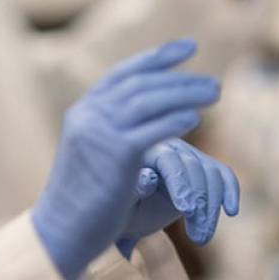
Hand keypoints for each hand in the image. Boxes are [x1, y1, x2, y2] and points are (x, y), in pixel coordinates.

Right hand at [32, 40, 220, 279]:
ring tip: (216, 93)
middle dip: (181, 78)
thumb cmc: (86, 200)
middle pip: (142, 84)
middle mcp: (89, 115)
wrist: (62, 231)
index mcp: (84, 111)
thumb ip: (118, 130)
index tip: (188, 47)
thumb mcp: (97, 154)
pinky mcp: (115, 156)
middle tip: (215, 82)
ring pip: (150, 101)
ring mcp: (100, 133)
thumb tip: (155, 116)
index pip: (124, 73)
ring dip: (187, 93)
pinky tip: (195, 118)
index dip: (157, 57)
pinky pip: (152, 131)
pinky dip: (175, 120)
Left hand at [117, 140, 240, 255]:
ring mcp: (190, 156)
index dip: (181, 183)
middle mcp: (171, 147)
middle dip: (200, 204)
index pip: (170, 160)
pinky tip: (232, 212)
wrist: (128, 211)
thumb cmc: (121, 208)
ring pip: (212, 175)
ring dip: (211, 209)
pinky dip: (231, 191)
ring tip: (201, 239)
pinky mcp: (204, 168)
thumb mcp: (120, 204)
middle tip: (197, 238)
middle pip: (195, 168)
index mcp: (146, 150)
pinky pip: (223, 175)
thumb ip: (134, 190)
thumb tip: (149, 178)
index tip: (186, 210)